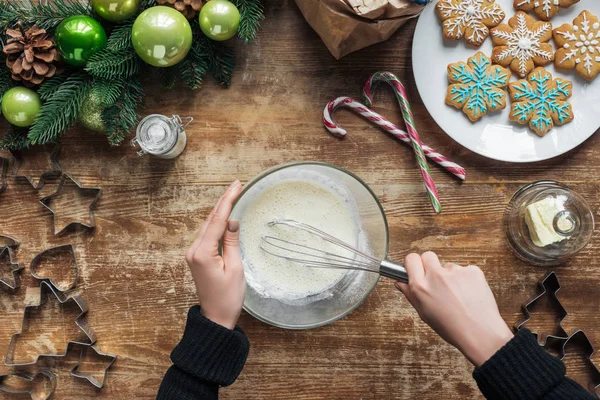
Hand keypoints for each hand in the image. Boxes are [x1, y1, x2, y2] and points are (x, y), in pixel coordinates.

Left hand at [185, 181, 244, 329]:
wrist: (215, 317)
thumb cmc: (228, 297)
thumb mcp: (235, 268)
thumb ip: (232, 242)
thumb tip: (232, 220)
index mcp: (202, 252)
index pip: (217, 220)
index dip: (228, 201)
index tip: (236, 187)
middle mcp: (194, 250)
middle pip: (210, 220)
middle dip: (224, 201)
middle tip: (236, 184)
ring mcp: (193, 254)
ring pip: (208, 226)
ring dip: (220, 210)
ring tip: (233, 194)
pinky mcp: (197, 257)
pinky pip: (207, 234)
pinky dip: (217, 222)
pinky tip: (225, 214)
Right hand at [395, 252, 512, 366]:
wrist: (481, 334)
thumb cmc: (452, 328)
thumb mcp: (424, 314)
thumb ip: (411, 295)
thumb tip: (400, 283)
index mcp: (421, 287)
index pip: (411, 259)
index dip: (413, 263)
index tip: (416, 268)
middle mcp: (436, 276)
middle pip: (427, 255)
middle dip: (430, 264)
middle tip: (436, 280)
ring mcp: (455, 272)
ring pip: (448, 266)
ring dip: (450, 276)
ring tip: (458, 296)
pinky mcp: (472, 271)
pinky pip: (465, 270)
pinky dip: (466, 279)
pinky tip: (468, 294)